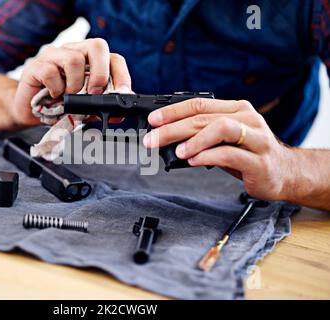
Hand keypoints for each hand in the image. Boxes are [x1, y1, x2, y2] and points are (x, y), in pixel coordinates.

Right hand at [10, 38, 131, 124]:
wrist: (29, 112)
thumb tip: (119, 114)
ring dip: (75, 85)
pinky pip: (50, 72)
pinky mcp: (35, 66)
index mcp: (88, 60)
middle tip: (95, 93)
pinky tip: (54, 96)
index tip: (122, 94)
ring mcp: (53, 56)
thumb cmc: (58, 105)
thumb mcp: (85, 109)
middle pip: (97, 45)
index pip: (113, 57)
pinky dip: (56, 89)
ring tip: (69, 97)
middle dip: (101, 73)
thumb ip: (101, 108)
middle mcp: (72, 52)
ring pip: (74, 59)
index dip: (121, 75)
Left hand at [143, 98, 295, 200]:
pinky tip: (193, 161)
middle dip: (173, 128)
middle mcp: (248, 119)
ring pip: (220, 128)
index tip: (153, 121)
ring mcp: (256, 138)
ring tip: (177, 151)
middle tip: (153, 139)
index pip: (199, 104)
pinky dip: (208, 156)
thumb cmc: (249, 155)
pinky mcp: (260, 161)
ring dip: (194, 139)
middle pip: (204, 117)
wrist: (285, 174)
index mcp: (236, 109)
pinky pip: (230, 154)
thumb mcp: (224, 141)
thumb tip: (166, 138)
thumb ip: (201, 135)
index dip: (172, 111)